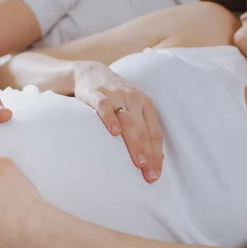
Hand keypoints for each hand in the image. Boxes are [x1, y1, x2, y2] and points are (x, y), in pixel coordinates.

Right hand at [73, 61, 163, 182]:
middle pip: (143, 130)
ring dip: (135, 143)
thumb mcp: (130, 108)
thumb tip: (150, 158)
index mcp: (145, 104)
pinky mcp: (96, 93)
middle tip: (150, 175)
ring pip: (128, 121)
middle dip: (148, 155)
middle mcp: (133, 99)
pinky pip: (104, 107)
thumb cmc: (113, 96)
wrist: (89, 72)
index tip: (156, 173)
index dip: (157, 154)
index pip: (154, 133)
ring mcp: (115, 96)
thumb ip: (139, 128)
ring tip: (139, 162)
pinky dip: (110, 119)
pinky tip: (114, 133)